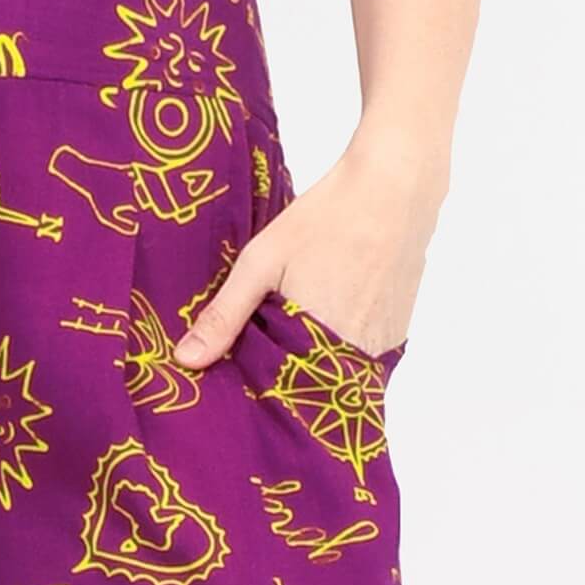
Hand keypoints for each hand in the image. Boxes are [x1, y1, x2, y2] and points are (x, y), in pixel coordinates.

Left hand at [171, 131, 442, 365]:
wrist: (393, 191)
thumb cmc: (324, 220)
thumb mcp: (261, 262)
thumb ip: (225, 315)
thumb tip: (186, 360)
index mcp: (315, 345)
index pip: (279, 393)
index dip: (258, 385)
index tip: (239, 378)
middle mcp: (354, 357)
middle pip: (310, 386)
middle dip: (286, 374)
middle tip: (265, 344)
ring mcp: (382, 348)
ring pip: (338, 373)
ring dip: (315, 361)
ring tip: (296, 324)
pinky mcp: (397, 334)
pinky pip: (362, 358)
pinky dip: (342, 346)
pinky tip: (330, 312)